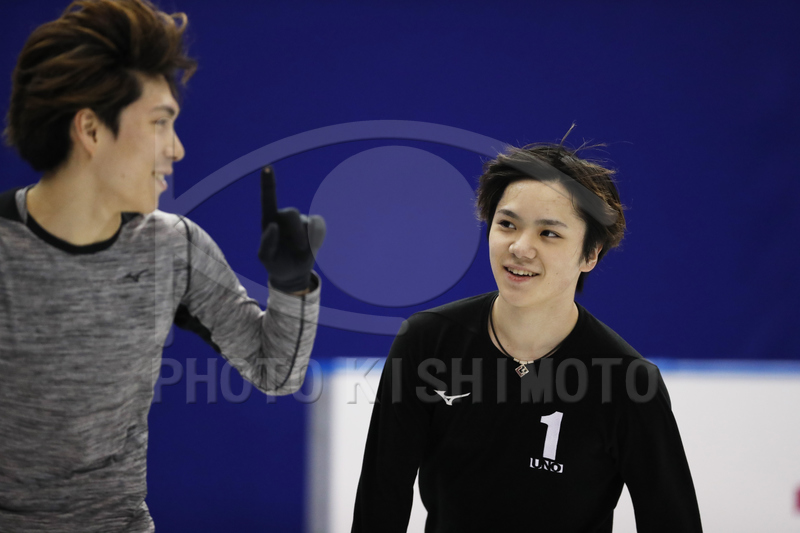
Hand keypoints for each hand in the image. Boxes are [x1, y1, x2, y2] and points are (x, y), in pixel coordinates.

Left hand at [257, 166, 325, 292]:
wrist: (293, 274)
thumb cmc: (275, 264)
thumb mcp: (266, 258)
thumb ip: (266, 243)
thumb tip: (273, 226)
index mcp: (269, 220)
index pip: (268, 199)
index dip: (268, 183)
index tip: (267, 167)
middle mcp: (284, 217)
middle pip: (291, 212)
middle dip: (295, 231)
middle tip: (297, 247)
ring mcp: (300, 221)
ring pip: (306, 223)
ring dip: (304, 240)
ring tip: (299, 251)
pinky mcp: (313, 227)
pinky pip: (318, 227)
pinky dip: (315, 239)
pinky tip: (309, 246)